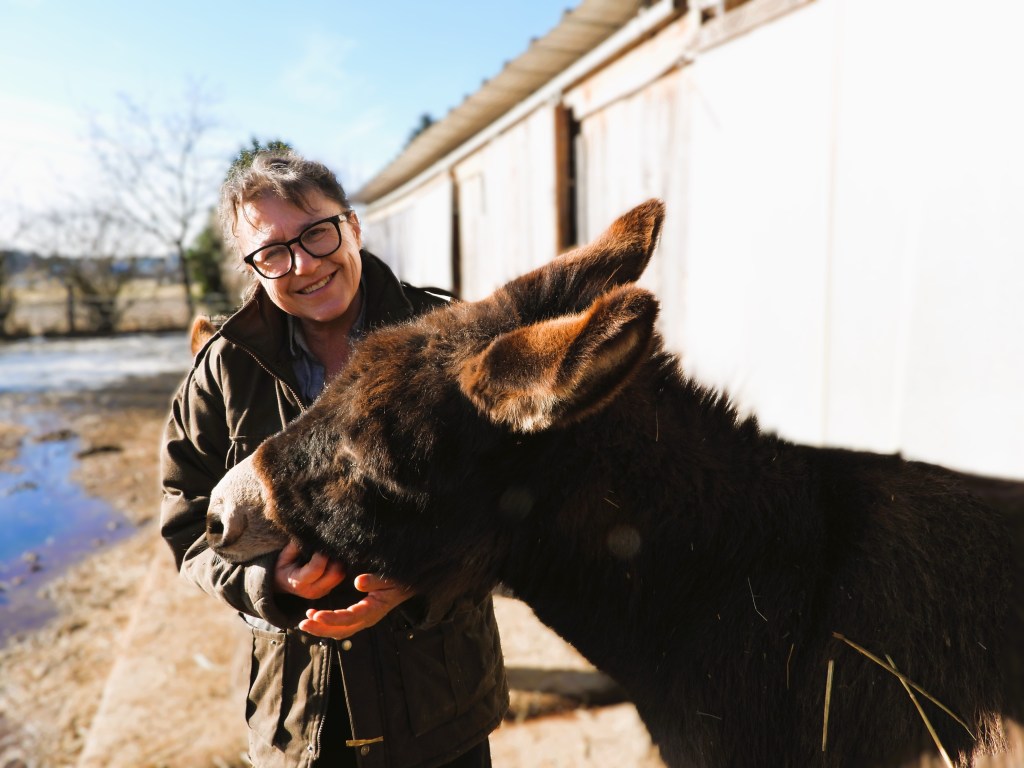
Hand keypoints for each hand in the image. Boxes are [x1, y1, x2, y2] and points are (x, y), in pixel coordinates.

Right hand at [273, 541, 345, 598]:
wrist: (283, 583)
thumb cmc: (284, 566)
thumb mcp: (284, 556)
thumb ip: (297, 546)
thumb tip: (311, 535)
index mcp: (299, 582)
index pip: (317, 568)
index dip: (321, 555)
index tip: (321, 545)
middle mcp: (313, 590)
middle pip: (334, 574)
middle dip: (334, 559)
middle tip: (329, 548)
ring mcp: (322, 592)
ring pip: (340, 576)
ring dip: (338, 563)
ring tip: (331, 552)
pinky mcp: (329, 590)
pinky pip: (340, 577)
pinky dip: (339, 567)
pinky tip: (333, 558)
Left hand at [299, 573, 413, 639]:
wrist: (408, 586)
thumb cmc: (400, 580)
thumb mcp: (390, 578)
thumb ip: (375, 580)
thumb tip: (358, 582)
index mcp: (373, 610)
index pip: (349, 618)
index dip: (331, 619)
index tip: (315, 615)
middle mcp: (367, 619)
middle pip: (341, 631)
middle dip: (320, 629)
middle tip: (302, 622)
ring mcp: (364, 620)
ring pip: (340, 631)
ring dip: (322, 628)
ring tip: (305, 621)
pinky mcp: (361, 617)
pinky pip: (342, 626)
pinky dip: (328, 624)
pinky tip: (316, 616)